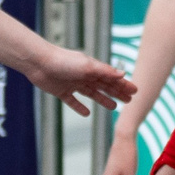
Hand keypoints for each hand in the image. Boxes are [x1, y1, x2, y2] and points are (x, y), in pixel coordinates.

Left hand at [22, 47, 136, 116]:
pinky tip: (86, 113)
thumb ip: (105, 71)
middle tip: (129, 101)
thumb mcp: (87, 66)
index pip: (112, 78)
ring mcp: (72, 83)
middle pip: (104, 86)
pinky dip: (79, 107)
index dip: (123, 84)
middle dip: (117, 92)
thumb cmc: (63, 61)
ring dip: (103, 99)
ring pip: (91, 93)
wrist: (39, 63)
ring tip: (113, 107)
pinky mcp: (60, 91)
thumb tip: (123, 74)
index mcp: (92, 68)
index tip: (135, 91)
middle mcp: (83, 75)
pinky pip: (72, 101)